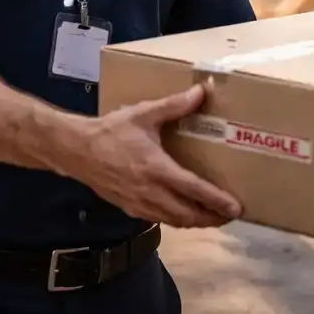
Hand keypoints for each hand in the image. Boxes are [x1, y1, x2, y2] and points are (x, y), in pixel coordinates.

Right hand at [66, 85, 241, 228]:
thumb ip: (174, 105)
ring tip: (212, 216)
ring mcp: (138, 204)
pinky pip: (159, 219)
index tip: (236, 208)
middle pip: (187, 215)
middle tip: (230, 215)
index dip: (217, 202)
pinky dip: (176, 219)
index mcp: (157, 169)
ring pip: (174, 221)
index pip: (194, 191)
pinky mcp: (129, 208)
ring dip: (195, 221)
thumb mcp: (144, 114)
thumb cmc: (110, 131)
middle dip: (211, 218)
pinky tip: (183, 212)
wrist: (76, 150)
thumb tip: (201, 92)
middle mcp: (150, 192)